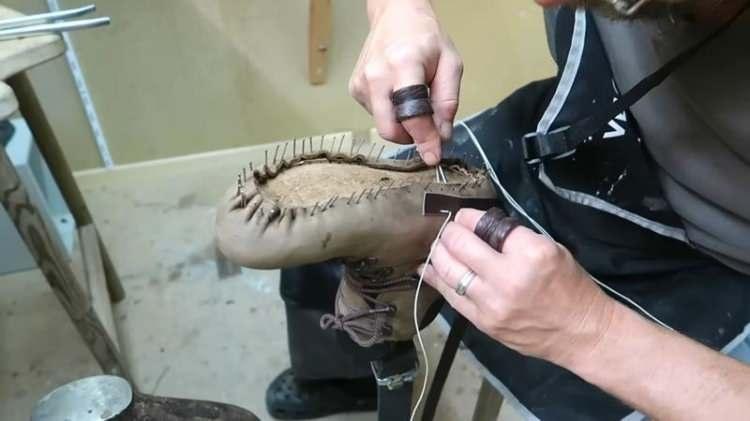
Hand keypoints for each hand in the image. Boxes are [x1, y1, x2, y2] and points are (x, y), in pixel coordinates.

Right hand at [350, 0, 462, 164]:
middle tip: (428, 129)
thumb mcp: (451, 64)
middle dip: (411, 138)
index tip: (433, 156)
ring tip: (414, 98)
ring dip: (403, 124)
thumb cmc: (425, 38)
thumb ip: (448, 101)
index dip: (424, 139)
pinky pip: (377, 116)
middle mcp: (376, 75)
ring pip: (384, 125)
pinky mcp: (355, 89)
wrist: (395, 16)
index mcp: (403, 65)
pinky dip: (392, 114)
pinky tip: (398, 94)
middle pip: (389, 128)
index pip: (411, 115)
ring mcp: (361, 83)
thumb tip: (442, 135)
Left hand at [421, 208, 615, 366]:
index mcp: (530, 253)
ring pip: (448, 270)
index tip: (465, 217)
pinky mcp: (482, 323)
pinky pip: (450, 296)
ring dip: (437, 253)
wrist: (580, 333)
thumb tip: (477, 225)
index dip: (468, 216)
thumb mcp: (550, 248)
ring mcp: (491, 303)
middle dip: (449, 232)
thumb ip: (513, 236)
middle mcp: (507, 278)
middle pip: (460, 245)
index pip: (483, 224)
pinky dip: (435, 279)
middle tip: (448, 230)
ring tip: (438, 246)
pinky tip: (427, 268)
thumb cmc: (569, 286)